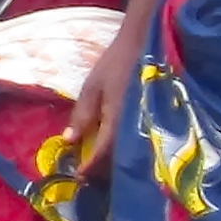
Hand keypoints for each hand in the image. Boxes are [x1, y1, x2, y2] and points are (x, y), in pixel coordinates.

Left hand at [59, 26, 141, 181]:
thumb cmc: (116, 63)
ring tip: (99, 166)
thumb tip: (68, 140)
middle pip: (117, 160)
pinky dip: (124, 151)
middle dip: (102, 171)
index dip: (88, 167)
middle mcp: (134, 128)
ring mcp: (145, 126)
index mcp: (117, 120)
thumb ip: (82, 114)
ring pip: (128, 154)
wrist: (146, 44)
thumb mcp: (92, 86)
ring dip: (113, 163)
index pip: (101, 153)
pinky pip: (137, 144)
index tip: (77, 176)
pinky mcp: (152, 122)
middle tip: (87, 175)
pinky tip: (116, 151)